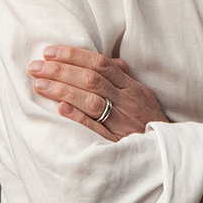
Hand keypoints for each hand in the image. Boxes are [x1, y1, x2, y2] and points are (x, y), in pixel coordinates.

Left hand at [28, 45, 168, 141]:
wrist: (166, 150)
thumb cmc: (148, 119)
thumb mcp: (140, 93)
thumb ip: (122, 76)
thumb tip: (104, 59)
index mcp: (130, 86)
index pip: (99, 64)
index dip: (74, 55)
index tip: (50, 51)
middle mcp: (126, 100)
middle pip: (91, 79)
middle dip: (61, 70)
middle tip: (35, 66)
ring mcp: (121, 121)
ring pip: (91, 101)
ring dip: (63, 90)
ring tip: (39, 85)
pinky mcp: (117, 142)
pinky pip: (97, 129)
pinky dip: (79, 117)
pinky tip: (61, 109)